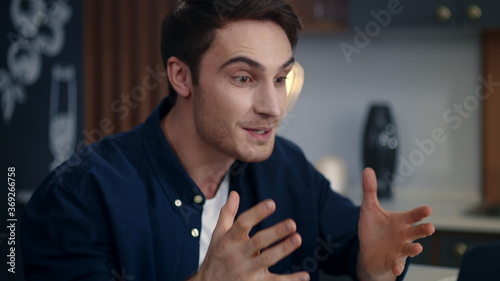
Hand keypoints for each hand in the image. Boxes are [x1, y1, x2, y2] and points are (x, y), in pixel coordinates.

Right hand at [190, 191, 309, 280]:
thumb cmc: (216, 258)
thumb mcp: (218, 235)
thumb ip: (227, 214)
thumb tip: (235, 194)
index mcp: (229, 240)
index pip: (243, 223)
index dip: (257, 213)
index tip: (271, 203)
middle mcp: (237, 255)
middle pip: (258, 242)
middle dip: (275, 232)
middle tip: (291, 224)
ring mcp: (246, 271)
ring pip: (267, 259)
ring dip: (283, 250)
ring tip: (297, 239)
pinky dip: (290, 280)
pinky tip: (304, 275)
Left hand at [357, 168, 434, 280]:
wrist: (368, 251)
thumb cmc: (373, 229)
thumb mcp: (369, 208)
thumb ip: (370, 190)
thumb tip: (368, 170)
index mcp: (401, 221)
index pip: (413, 215)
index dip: (420, 212)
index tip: (428, 209)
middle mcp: (403, 235)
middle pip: (416, 232)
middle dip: (423, 230)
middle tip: (430, 227)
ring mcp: (399, 249)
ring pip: (410, 249)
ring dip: (414, 249)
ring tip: (417, 248)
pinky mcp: (392, 261)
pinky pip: (396, 264)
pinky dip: (397, 266)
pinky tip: (396, 269)